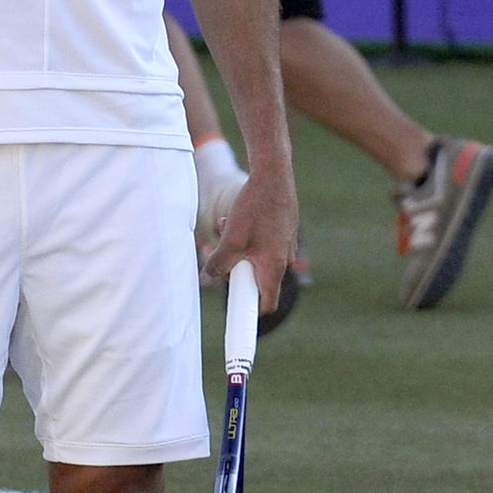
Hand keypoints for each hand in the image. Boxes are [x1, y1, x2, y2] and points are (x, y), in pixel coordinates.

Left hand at [200, 170, 297, 317]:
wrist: (273, 175)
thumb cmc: (254, 208)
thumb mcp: (231, 238)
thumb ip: (219, 263)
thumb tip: (207, 278)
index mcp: (274, 268)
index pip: (266, 304)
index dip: (250, 313)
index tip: (236, 317)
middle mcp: (284, 260)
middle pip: (256, 278)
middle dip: (235, 268)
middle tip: (223, 250)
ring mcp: (285, 245)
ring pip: (256, 257)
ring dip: (238, 248)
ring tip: (227, 225)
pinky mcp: (282, 231)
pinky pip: (262, 243)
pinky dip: (247, 236)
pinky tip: (237, 217)